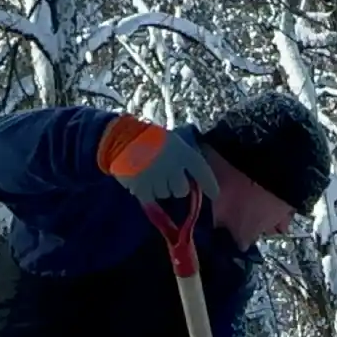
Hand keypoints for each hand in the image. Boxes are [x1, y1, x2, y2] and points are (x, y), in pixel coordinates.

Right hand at [98, 116, 219, 208]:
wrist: (120, 138)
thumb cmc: (148, 138)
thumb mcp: (172, 142)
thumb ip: (183, 159)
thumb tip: (193, 180)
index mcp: (181, 151)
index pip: (201, 171)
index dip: (210, 184)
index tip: (215, 195)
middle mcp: (172, 166)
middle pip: (181, 190)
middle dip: (177, 187)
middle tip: (167, 176)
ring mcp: (157, 178)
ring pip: (165, 194)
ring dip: (160, 188)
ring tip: (151, 173)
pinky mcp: (142, 188)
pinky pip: (151, 198)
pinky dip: (148, 191)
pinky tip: (143, 179)